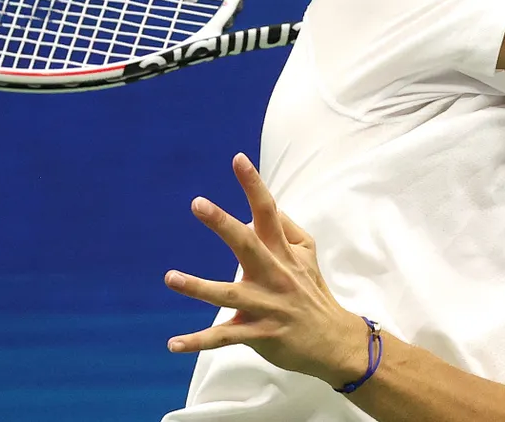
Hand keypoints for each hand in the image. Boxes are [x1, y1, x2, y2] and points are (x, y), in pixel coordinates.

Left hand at [164, 153, 368, 387]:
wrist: (334, 341)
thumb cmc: (313, 292)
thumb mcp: (307, 254)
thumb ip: (285, 229)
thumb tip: (257, 213)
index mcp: (283, 252)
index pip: (268, 212)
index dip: (253, 185)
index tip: (237, 160)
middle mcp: (274, 275)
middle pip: (247, 244)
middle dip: (222, 224)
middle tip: (198, 203)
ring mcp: (266, 306)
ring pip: (228, 294)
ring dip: (198, 287)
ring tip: (170, 277)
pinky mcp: (259, 334)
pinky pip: (224, 338)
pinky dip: (198, 341)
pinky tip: (172, 343)